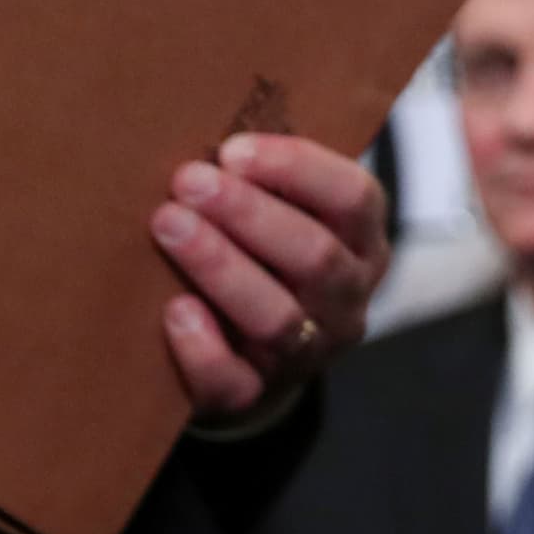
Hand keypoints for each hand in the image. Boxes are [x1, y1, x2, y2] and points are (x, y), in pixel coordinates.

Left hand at [151, 134, 389, 420]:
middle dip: (248, 212)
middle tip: (189, 181)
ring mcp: (309, 351)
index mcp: (365, 243)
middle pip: (315, 254)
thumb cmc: (268, 258)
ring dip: (220, 265)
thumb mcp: (294, 216)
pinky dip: (202, 346)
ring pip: (276, 315)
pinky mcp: (258, 394)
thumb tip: (219, 139)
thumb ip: (274, 184)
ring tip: (168, 224)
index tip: (234, 149)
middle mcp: (349, 298)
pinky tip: (173, 310)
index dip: (298, 169)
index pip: (355, 198)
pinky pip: (234, 379)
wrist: (257, 358)